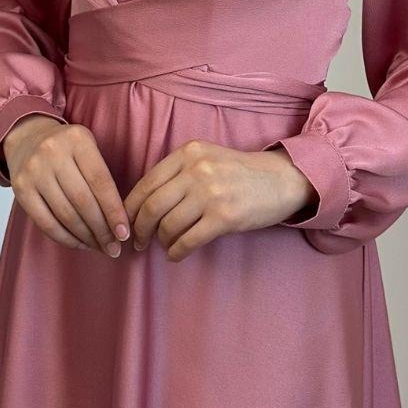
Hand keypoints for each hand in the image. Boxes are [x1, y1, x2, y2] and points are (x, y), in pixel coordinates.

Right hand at [2, 116, 130, 256]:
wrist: (27, 137)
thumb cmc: (66, 148)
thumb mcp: (87, 148)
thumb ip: (102, 177)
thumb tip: (119, 222)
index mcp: (77, 139)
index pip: (101, 182)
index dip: (114, 211)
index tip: (124, 233)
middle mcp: (53, 152)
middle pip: (83, 201)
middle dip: (101, 230)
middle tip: (113, 247)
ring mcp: (33, 170)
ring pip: (65, 214)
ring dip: (85, 237)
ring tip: (98, 247)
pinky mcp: (19, 188)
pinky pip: (45, 222)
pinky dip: (64, 238)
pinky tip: (78, 243)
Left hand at [124, 139, 316, 261]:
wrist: (281, 180)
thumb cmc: (239, 172)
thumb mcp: (206, 158)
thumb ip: (177, 173)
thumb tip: (142, 204)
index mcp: (188, 153)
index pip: (146, 183)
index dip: (131, 207)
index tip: (127, 222)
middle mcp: (197, 170)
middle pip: (152, 206)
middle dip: (139, 229)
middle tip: (137, 242)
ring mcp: (211, 193)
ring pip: (168, 225)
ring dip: (160, 241)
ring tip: (163, 246)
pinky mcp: (224, 217)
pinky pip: (188, 240)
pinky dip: (177, 252)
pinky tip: (177, 254)